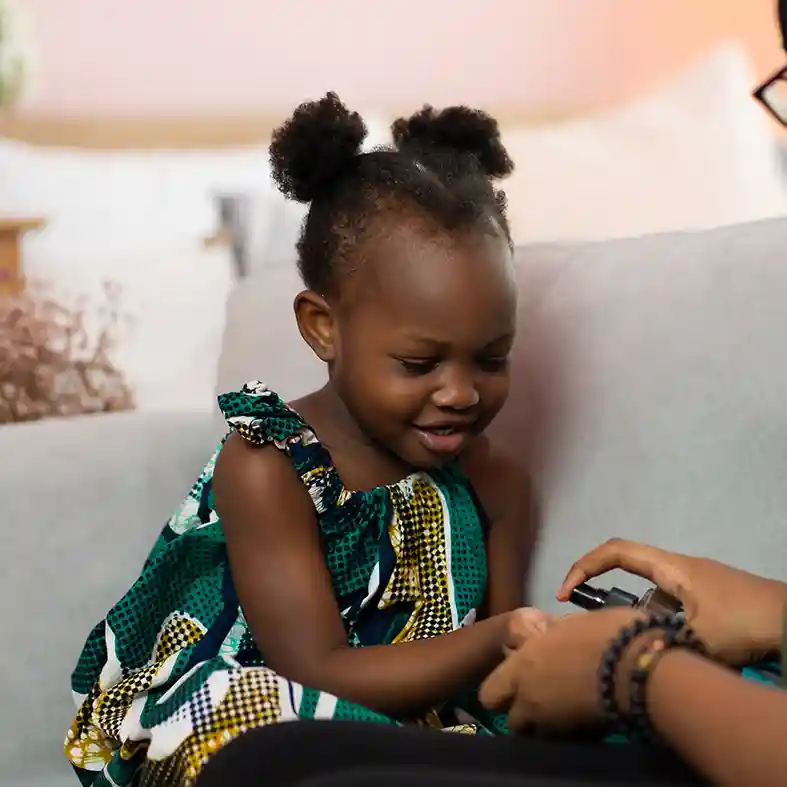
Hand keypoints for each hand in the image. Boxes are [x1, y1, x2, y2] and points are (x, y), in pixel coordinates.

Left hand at [480, 607, 641, 732]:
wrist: (639, 665)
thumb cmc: (604, 633)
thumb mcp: (569, 623)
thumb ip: (550, 636)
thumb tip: (547, 636)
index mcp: (522, 666)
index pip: (489, 693)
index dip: (500, 690)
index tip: (514, 682)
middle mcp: (530, 698)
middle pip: (512, 722)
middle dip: (520, 714)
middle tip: (538, 699)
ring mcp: (554, 722)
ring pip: (536, 734)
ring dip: (544, 725)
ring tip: (563, 709)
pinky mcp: (581, 736)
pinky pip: (566, 740)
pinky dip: (571, 733)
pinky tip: (586, 717)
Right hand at [558, 538, 786, 664]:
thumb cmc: (743, 623)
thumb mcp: (696, 640)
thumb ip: (656, 646)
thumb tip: (624, 661)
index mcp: (670, 567)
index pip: (615, 552)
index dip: (584, 566)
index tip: (565, 593)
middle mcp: (677, 568)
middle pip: (626, 565)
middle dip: (599, 586)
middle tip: (581, 613)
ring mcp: (694, 583)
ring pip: (647, 590)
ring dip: (631, 611)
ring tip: (625, 640)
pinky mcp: (707, 599)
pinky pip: (666, 604)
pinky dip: (652, 620)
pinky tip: (659, 646)